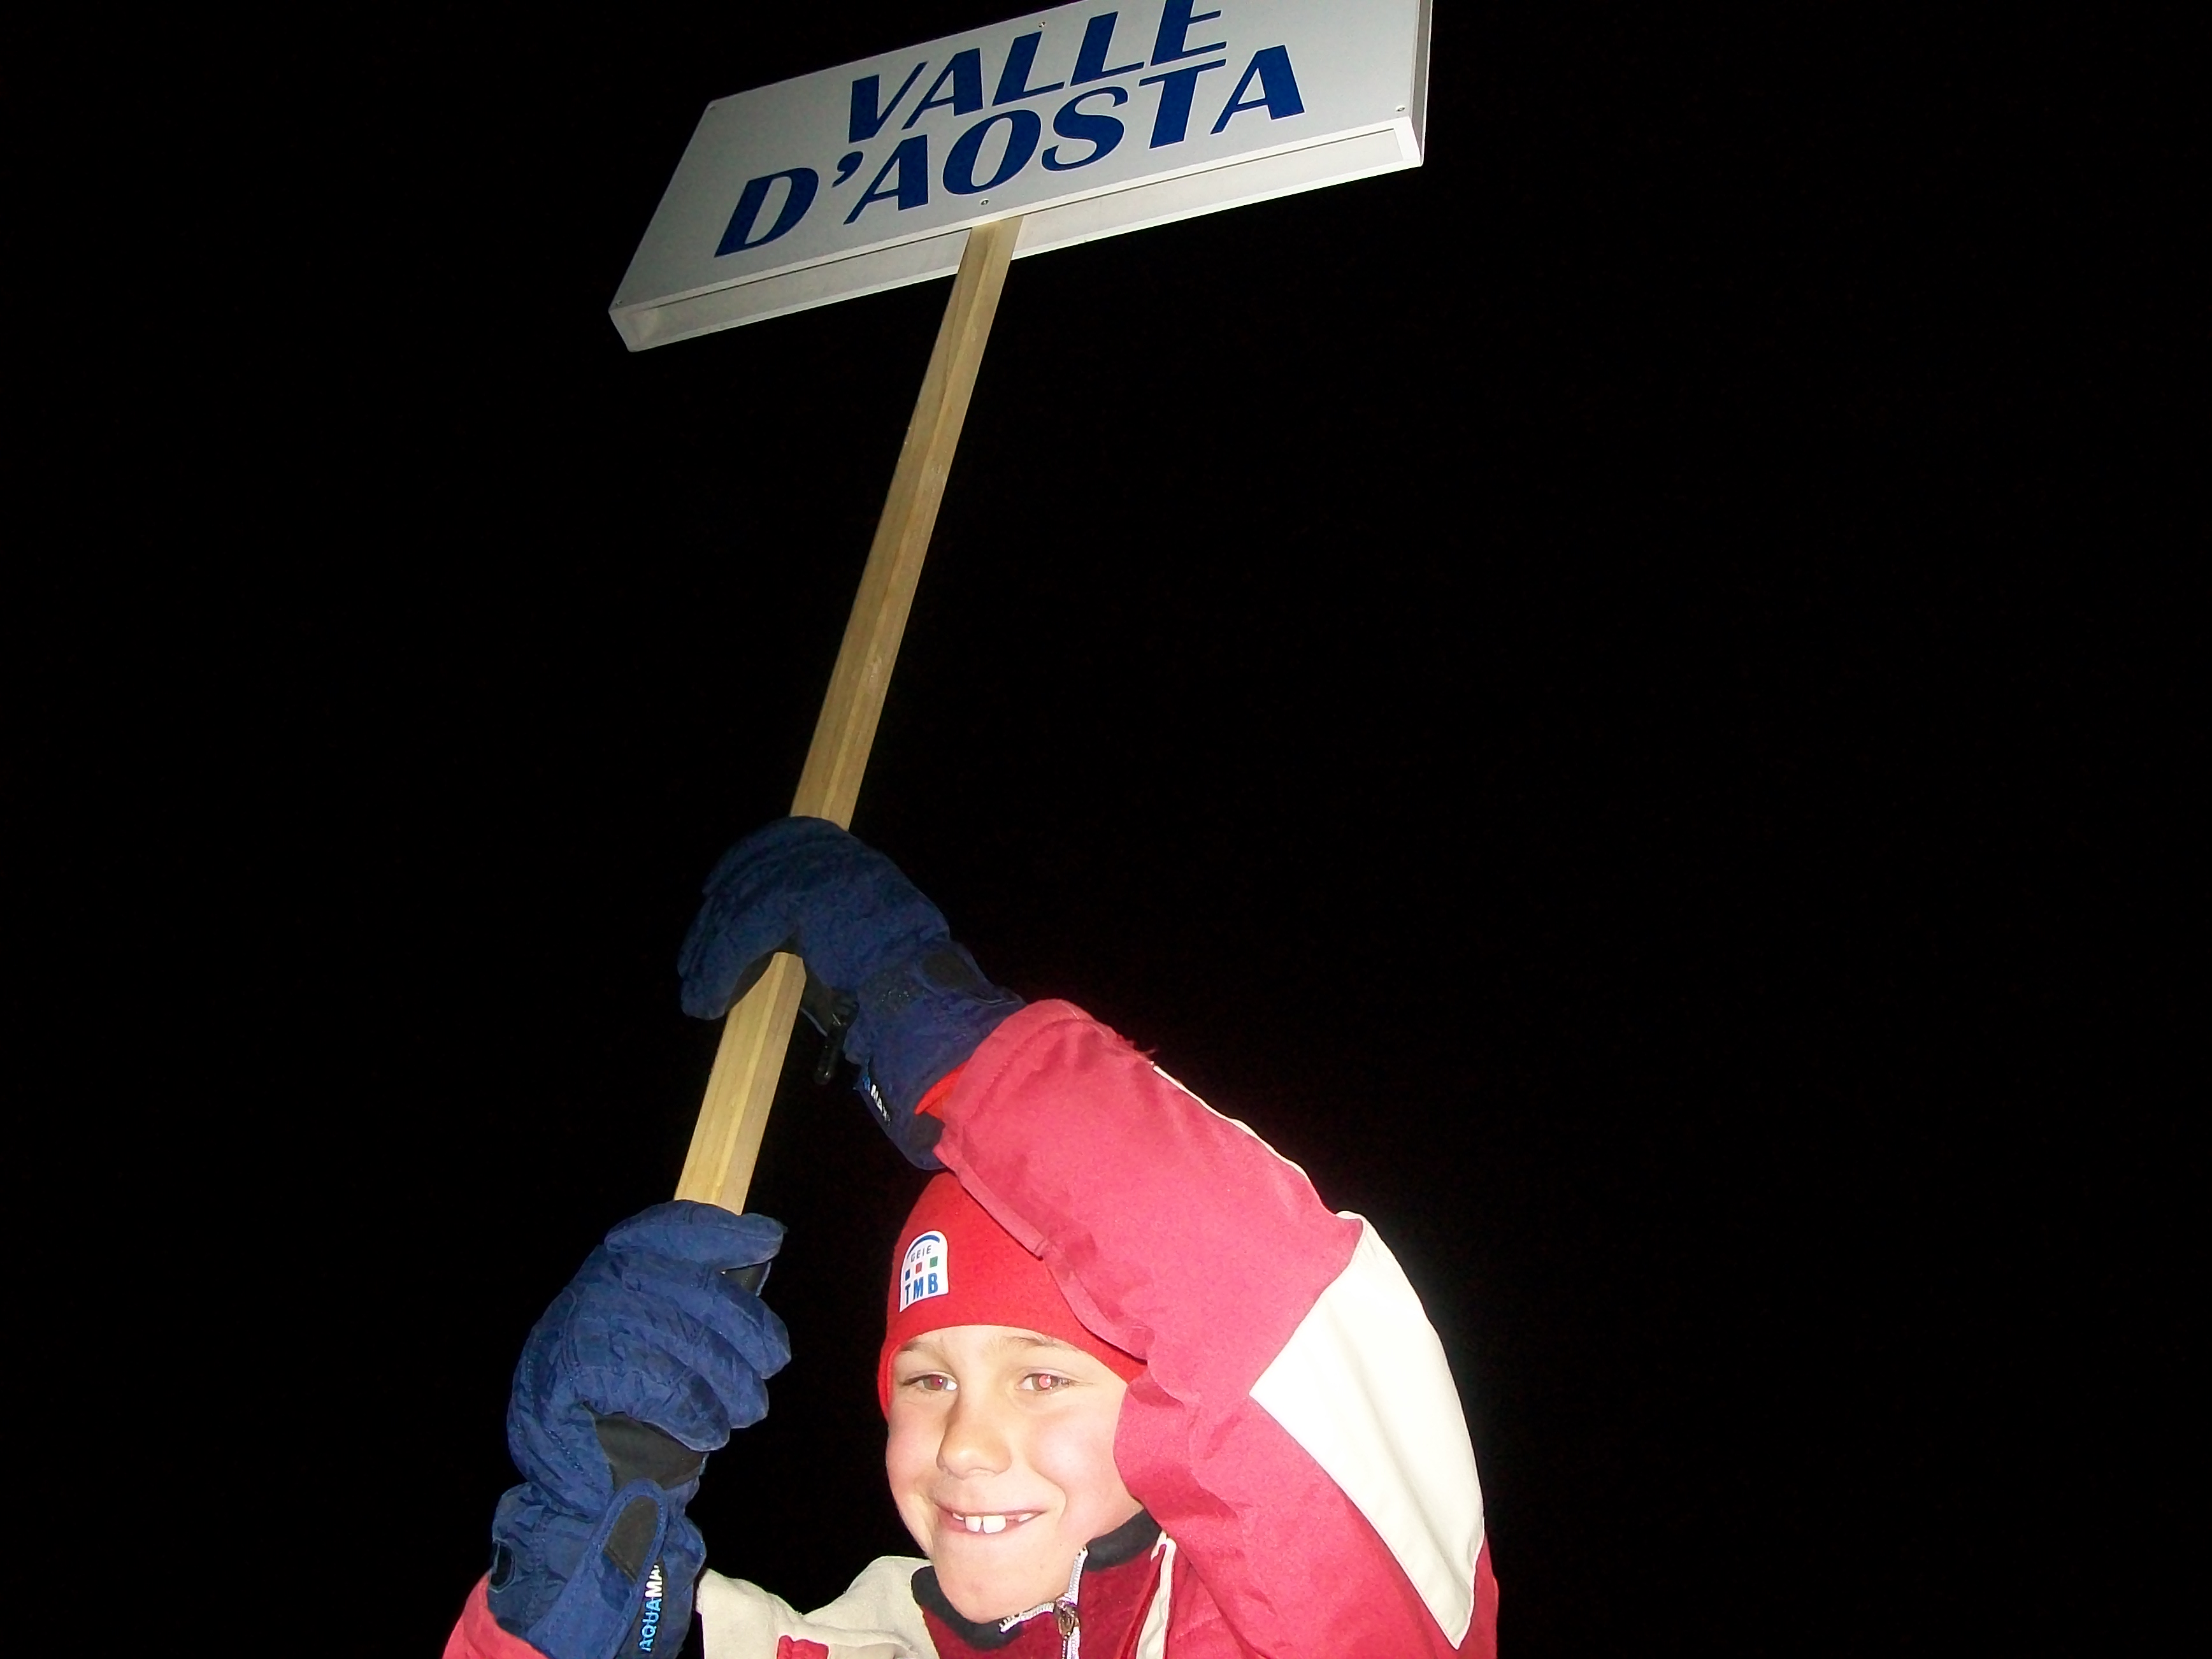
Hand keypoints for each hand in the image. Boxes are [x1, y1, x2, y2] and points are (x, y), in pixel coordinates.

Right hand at [489, 1203, 789, 1658]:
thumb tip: (765, 1241)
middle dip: (744, 1322)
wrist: (587, 1504)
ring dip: (726, 1375)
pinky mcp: (568, 1379)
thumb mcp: (678, 1347)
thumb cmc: (648, 1421)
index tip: (768, 1240)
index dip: (719, 1232)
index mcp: (612, 1275)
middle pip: (685, 1283)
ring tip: (746, 1408)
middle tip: (773, 1360)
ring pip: (676, 1333)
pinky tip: (706, 1430)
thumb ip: (706, 1300)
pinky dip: (693, 1408)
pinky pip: (655, 1381)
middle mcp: (587, 1293)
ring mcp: (572, 1332)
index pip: (663, 1229)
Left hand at [677, 818, 1021, 1165]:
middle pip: (760, 865)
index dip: (752, 856)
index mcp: (861, 866)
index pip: (796, 837)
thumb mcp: (860, 952)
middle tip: (691, 957)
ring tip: (694, 993)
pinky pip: (743, 929)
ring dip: (711, 950)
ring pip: (745, 900)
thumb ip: (823, 936)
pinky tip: (707, 999)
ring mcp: (826, 873)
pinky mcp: (803, 898)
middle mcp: (843, 859)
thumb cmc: (901, 998)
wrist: (924, 1003)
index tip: (719, 885)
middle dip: (719, 912)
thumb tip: (774, 945)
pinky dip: (719, 968)